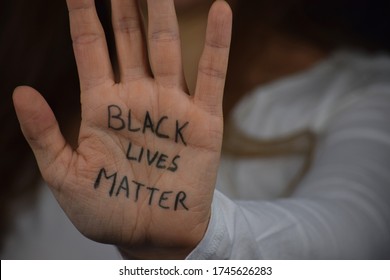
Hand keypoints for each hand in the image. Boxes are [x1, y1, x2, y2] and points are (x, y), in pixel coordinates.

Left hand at [13, 0, 231, 258]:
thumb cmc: (107, 211)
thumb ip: (44, 135)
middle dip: (123, 3)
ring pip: (167, 47)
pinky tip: (221, 10)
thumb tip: (21, 91)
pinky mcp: (203, 120)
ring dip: (163, 12)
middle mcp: (137, 97)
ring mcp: (171, 105)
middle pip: (129, 37)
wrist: (152, 236)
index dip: (83, 14)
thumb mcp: (65, 177)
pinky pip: (211, 74)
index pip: (90, 47)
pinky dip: (218, 44)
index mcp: (101, 107)